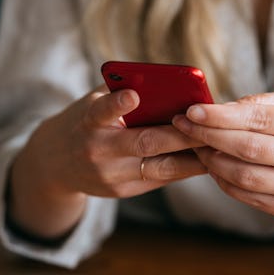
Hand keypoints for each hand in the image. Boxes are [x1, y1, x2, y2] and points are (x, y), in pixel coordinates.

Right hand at [9, 86, 205, 237]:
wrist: (55, 163)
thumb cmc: (86, 121)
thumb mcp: (93, 102)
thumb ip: (121, 93)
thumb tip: (169, 83)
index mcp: (87, 121)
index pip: (101, 111)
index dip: (117, 104)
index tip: (133, 95)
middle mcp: (97, 150)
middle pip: (145, 142)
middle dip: (180, 134)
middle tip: (209, 125)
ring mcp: (110, 175)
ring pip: (160, 167)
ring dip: (192, 157)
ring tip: (218, 144)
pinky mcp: (123, 191)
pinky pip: (161, 179)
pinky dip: (185, 168)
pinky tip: (207, 158)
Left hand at [173, 90, 273, 274]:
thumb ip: (262, 103)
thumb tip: (218, 108)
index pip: (257, 120)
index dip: (220, 116)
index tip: (192, 111)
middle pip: (246, 149)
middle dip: (209, 137)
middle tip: (184, 127)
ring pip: (244, 177)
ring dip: (213, 162)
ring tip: (199, 148)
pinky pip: (251, 197)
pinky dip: (227, 182)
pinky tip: (217, 168)